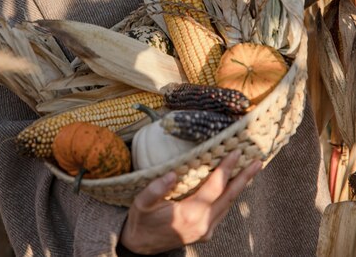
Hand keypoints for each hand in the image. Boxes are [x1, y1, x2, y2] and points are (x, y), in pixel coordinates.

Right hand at [119, 150, 261, 254]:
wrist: (141, 248)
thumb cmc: (142, 221)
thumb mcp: (142, 203)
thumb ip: (155, 189)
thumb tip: (172, 173)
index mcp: (190, 213)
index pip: (215, 187)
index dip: (226, 168)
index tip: (236, 152)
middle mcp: (203, 223)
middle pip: (229, 196)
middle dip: (244, 177)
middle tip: (258, 161)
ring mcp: (206, 230)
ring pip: (228, 205)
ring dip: (240, 186)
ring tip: (250, 169)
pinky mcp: (206, 233)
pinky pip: (222, 211)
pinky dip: (230, 196)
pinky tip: (232, 186)